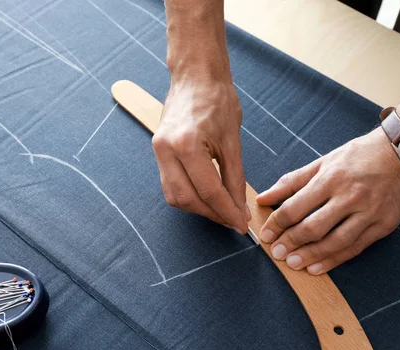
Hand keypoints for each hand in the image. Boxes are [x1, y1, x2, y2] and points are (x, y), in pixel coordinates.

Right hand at [152, 78, 250, 233]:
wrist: (195, 75)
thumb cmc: (217, 99)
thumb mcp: (232, 140)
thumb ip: (235, 177)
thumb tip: (239, 208)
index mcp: (187, 144)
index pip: (209, 190)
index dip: (227, 211)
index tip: (241, 224)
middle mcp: (167, 150)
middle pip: (186, 199)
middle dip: (211, 213)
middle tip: (232, 219)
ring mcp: (158, 150)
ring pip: (174, 196)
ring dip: (198, 208)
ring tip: (220, 209)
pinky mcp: (158, 150)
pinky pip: (170, 184)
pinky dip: (188, 195)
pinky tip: (206, 196)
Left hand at [256, 128, 399, 273]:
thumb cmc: (360, 155)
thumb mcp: (324, 161)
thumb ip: (292, 181)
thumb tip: (262, 197)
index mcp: (330, 178)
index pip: (296, 206)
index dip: (277, 223)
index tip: (265, 235)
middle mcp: (349, 196)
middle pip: (313, 227)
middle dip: (291, 242)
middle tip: (276, 253)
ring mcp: (369, 212)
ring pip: (335, 241)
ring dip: (311, 255)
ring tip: (293, 264)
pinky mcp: (384, 224)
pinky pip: (355, 247)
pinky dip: (334, 260)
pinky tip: (318, 267)